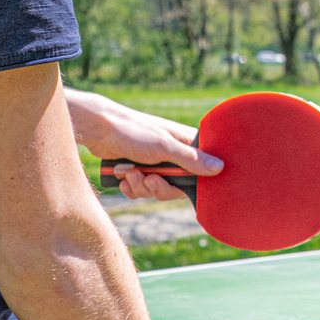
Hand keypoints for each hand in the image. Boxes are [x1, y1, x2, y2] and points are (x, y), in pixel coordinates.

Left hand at [66, 90, 222, 202]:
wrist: (98, 130)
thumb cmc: (133, 132)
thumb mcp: (164, 147)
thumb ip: (192, 159)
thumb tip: (220, 168)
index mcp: (186, 144)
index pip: (201, 172)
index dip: (189, 183)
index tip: (174, 181)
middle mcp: (174, 154)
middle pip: (176, 186)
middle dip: (158, 186)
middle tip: (148, 178)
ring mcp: (156, 163)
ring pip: (156, 189)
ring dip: (141, 186)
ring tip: (129, 172)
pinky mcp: (139, 169)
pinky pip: (141, 190)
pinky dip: (131, 187)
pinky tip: (123, 177)